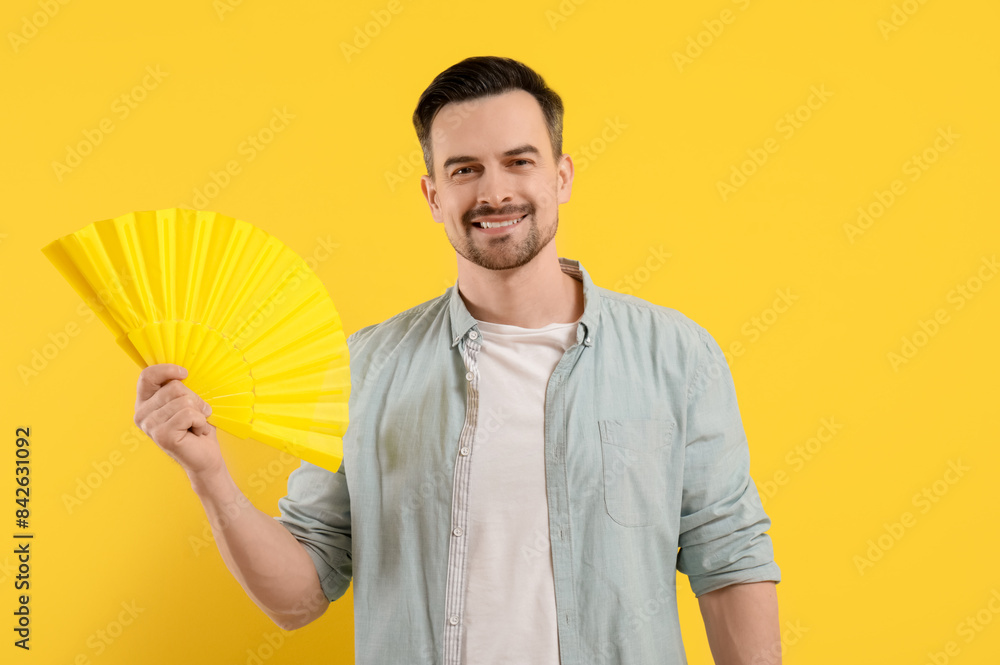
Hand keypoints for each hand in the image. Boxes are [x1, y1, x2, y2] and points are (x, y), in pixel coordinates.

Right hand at [134, 363, 223, 479]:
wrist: (206, 455)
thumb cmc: (197, 425)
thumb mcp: (187, 400)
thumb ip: (179, 386)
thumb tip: (183, 371)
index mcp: (145, 401)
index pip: (147, 376)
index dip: (167, 370)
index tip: (185, 373)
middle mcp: (142, 413)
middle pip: (174, 387)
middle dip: (195, 399)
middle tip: (197, 414)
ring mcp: (150, 425)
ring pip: (183, 400)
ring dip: (198, 412)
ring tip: (196, 424)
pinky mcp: (162, 435)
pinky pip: (188, 414)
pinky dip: (200, 421)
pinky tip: (196, 431)